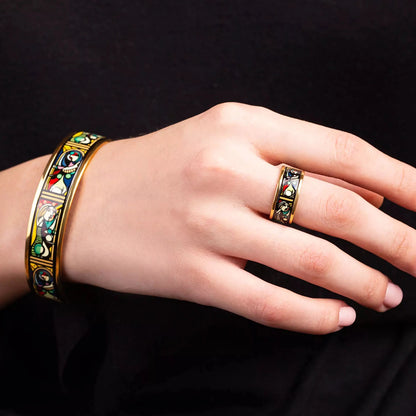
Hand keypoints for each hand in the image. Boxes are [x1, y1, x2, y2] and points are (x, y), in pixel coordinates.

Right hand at [62, 102, 413, 333]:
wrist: (85, 201)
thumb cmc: (159, 168)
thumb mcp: (224, 142)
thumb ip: (292, 162)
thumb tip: (364, 193)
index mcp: (241, 126)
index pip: (342, 150)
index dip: (399, 179)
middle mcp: (228, 170)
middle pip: (338, 207)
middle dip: (397, 240)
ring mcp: (209, 224)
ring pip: (311, 260)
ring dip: (362, 282)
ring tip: (387, 295)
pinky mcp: (192, 274)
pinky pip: (269, 302)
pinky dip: (312, 315)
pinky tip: (336, 319)